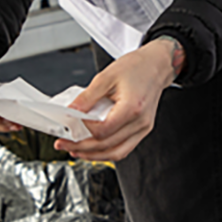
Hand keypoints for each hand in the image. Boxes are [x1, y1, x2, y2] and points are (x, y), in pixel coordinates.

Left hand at [54, 39, 178, 161]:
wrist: (156, 65)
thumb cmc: (136, 67)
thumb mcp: (106, 77)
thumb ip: (87, 97)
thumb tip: (72, 111)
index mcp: (132, 108)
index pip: (103, 130)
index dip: (84, 130)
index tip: (72, 124)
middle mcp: (140, 122)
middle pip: (108, 145)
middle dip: (83, 148)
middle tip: (64, 144)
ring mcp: (143, 128)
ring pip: (116, 153)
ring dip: (94, 155)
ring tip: (76, 151)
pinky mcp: (142, 130)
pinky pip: (123, 148)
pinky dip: (107, 151)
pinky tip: (93, 149)